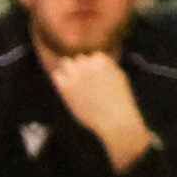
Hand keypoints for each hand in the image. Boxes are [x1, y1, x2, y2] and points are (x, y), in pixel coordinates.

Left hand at [43, 50, 152, 165]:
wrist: (115, 119)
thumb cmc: (119, 102)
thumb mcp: (119, 77)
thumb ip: (107, 66)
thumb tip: (94, 60)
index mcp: (101, 60)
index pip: (92, 56)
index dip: (93, 68)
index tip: (96, 79)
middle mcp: (88, 64)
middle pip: (79, 59)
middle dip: (81, 69)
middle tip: (85, 84)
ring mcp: (77, 75)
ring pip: (66, 63)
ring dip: (70, 72)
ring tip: (76, 87)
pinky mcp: (67, 86)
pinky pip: (57, 75)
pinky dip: (61, 80)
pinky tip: (67, 90)